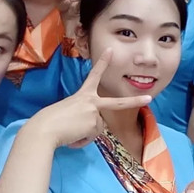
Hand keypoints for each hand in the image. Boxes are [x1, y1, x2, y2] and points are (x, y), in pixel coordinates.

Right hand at [26, 49, 151, 148]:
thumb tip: (88, 128)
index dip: (102, 63)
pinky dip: (82, 141)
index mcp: (82, 95)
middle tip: (149, 98)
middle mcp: (91, 101)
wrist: (44, 129)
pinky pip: (92, 137)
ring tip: (70, 132)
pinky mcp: (94, 124)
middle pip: (117, 103)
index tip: (110, 51)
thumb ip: (82, 116)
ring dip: (85, 135)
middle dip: (134, 101)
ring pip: (97, 129)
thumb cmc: (49, 121)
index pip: (94, 76)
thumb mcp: (69, 113)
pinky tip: (72, 138)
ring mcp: (94, 113)